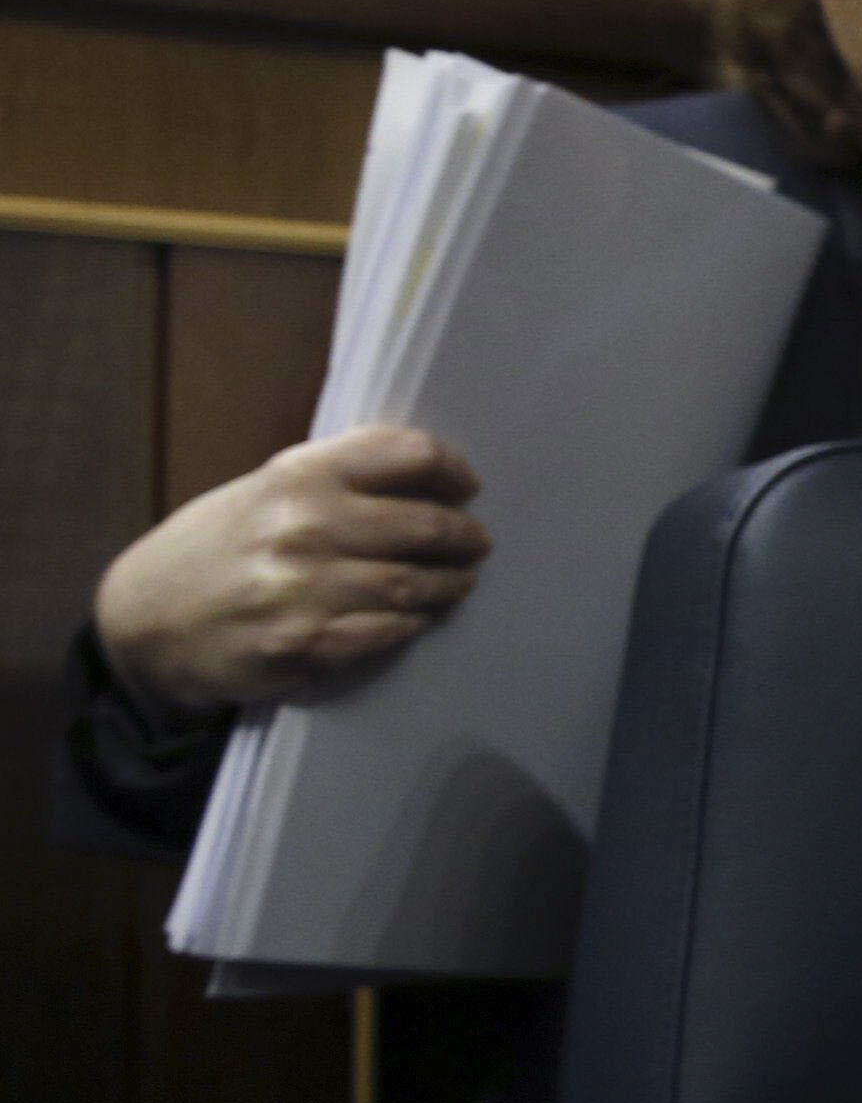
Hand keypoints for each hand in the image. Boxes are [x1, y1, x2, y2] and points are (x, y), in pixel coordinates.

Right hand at [93, 424, 489, 713]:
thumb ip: (336, 477)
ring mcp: (306, 591)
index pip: (406, 455)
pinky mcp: (303, 647)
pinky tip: (419, 618)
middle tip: (477, 542)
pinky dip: (411, 625)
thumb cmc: (214, 545)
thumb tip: (424, 476)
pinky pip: (385, 634)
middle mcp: (307, 527)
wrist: (143, 618)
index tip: (468, 485)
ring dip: (448, 584)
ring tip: (460, 581)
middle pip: (424, 525)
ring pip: (412, 585)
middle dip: (463, 536)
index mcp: (299, 476)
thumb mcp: (264, 488)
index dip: (451, 469)